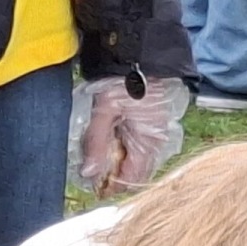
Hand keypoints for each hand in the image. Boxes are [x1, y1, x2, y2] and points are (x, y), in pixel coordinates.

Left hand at [74, 75, 188, 197]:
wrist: (143, 57)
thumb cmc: (124, 81)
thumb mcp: (104, 110)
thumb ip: (96, 143)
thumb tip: (89, 174)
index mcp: (148, 144)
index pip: (130, 179)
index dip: (111, 186)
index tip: (92, 186)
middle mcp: (157, 146)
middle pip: (135, 174)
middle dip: (113, 175)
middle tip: (92, 169)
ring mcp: (157, 137)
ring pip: (137, 163)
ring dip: (118, 163)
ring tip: (99, 153)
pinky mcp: (154, 129)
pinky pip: (139, 150)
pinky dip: (124, 151)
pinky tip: (112, 141)